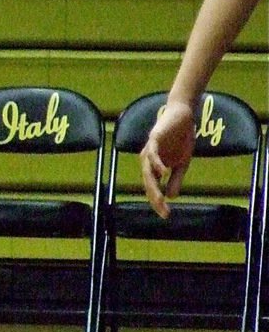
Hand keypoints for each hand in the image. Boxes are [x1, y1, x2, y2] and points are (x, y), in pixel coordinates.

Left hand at [140, 99, 195, 218]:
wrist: (184, 116)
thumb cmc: (180, 139)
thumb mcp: (182, 163)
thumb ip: (175, 179)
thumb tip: (171, 197)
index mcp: (154, 166)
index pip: (153, 186)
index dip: (157, 201)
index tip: (165, 215)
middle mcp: (148, 158)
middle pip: (148, 181)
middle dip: (154, 198)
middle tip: (163, 212)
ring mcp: (150, 148)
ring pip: (148, 170)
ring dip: (153, 185)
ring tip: (160, 199)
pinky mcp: (155, 138)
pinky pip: (153, 152)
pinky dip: (156, 162)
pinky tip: (162, 172)